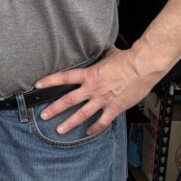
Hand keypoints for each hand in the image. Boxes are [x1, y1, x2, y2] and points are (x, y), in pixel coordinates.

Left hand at [33, 44, 163, 135]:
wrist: (142, 67)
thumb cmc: (128, 59)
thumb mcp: (109, 54)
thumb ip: (102, 55)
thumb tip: (101, 48)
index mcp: (89, 74)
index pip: (64, 77)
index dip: (49, 81)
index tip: (38, 85)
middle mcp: (92, 88)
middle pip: (68, 100)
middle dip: (54, 109)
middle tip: (44, 115)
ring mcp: (102, 99)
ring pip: (82, 114)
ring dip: (70, 123)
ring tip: (60, 130)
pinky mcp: (114, 108)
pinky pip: (102, 121)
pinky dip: (95, 128)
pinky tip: (88, 132)